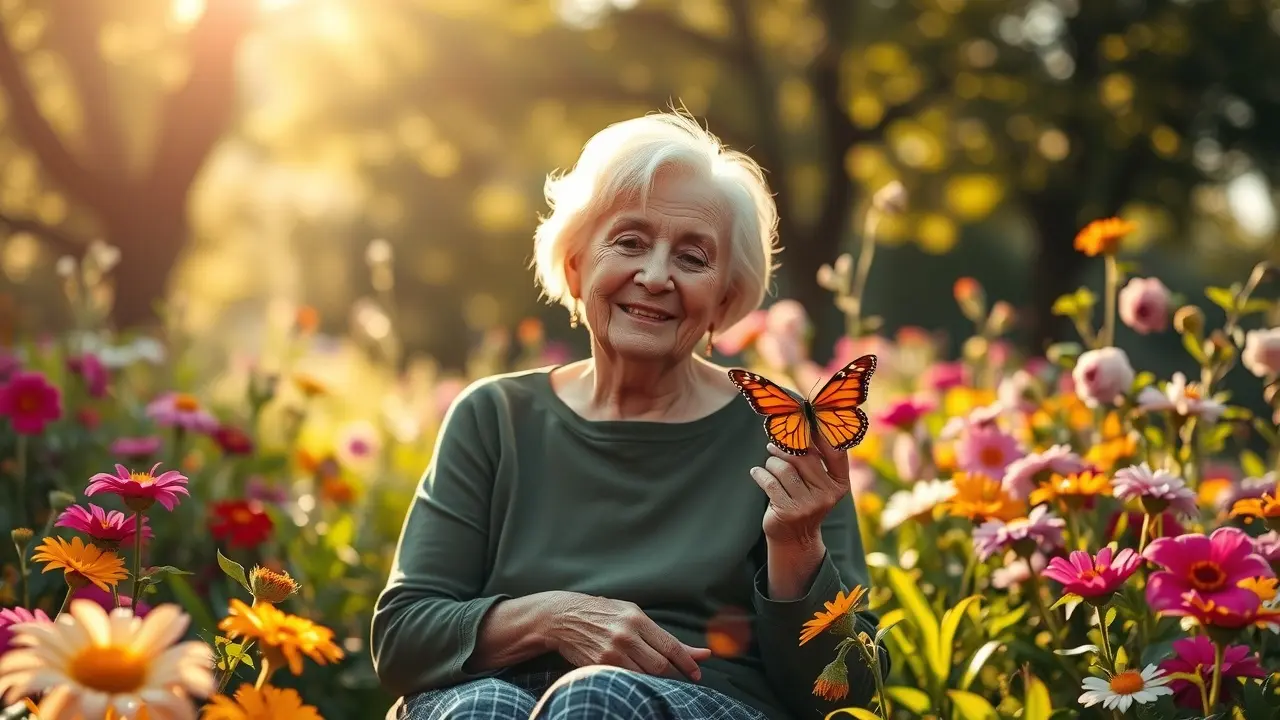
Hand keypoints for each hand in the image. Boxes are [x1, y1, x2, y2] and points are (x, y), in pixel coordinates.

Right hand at [544, 593, 711, 680]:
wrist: (563, 617)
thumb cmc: (603, 613)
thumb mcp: (632, 614)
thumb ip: (661, 634)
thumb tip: (698, 652)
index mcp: (637, 619)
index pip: (671, 646)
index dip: (688, 662)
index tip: (697, 672)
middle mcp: (626, 635)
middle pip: (660, 665)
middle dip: (674, 674)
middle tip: (681, 678)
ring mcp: (611, 652)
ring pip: (644, 676)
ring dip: (654, 680)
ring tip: (656, 676)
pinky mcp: (599, 665)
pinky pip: (626, 679)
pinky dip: (636, 681)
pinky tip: (637, 678)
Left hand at [749, 431, 850, 545]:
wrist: (794, 537)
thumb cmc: (804, 500)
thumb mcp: (817, 483)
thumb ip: (816, 459)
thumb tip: (801, 424)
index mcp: (840, 484)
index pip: (836, 452)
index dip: (821, 433)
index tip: (805, 420)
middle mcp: (827, 495)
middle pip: (804, 457)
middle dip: (785, 448)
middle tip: (773, 445)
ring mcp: (808, 505)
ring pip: (784, 468)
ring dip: (772, 462)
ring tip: (769, 464)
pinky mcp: (788, 511)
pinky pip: (770, 482)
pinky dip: (760, 474)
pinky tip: (757, 473)